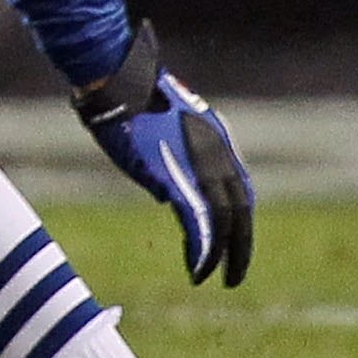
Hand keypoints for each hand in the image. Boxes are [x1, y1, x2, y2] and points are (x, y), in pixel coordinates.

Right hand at [70, 21, 253, 286]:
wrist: (117, 78)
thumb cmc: (125, 96)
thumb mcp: (156, 128)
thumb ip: (167, 161)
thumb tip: (166, 197)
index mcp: (215, 138)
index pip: (239, 188)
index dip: (239, 219)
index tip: (233, 241)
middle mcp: (218, 153)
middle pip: (240, 209)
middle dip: (240, 246)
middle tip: (235, 274)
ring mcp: (202, 165)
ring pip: (226, 220)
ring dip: (224, 254)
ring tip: (217, 279)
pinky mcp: (179, 178)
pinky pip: (202, 223)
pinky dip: (203, 250)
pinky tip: (199, 269)